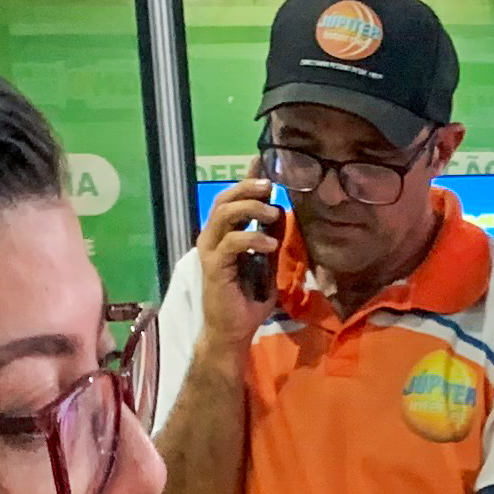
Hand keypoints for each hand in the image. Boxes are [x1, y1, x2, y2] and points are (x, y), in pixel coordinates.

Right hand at [204, 169, 283, 319]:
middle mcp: (212, 237)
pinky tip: (270, 244)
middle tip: (270, 186)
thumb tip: (282, 212)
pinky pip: (232, 243)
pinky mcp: (213, 267)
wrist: (233, 332)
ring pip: (224, 214)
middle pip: (224, 199)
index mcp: (224, 234)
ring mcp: (210, 251)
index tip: (263, 161)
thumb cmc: (248, 300)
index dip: (246, 178)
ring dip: (251, 209)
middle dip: (248, 188)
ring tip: (273, 214)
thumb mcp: (267, 265)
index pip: (233, 198)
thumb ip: (271, 239)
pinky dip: (252, 238)